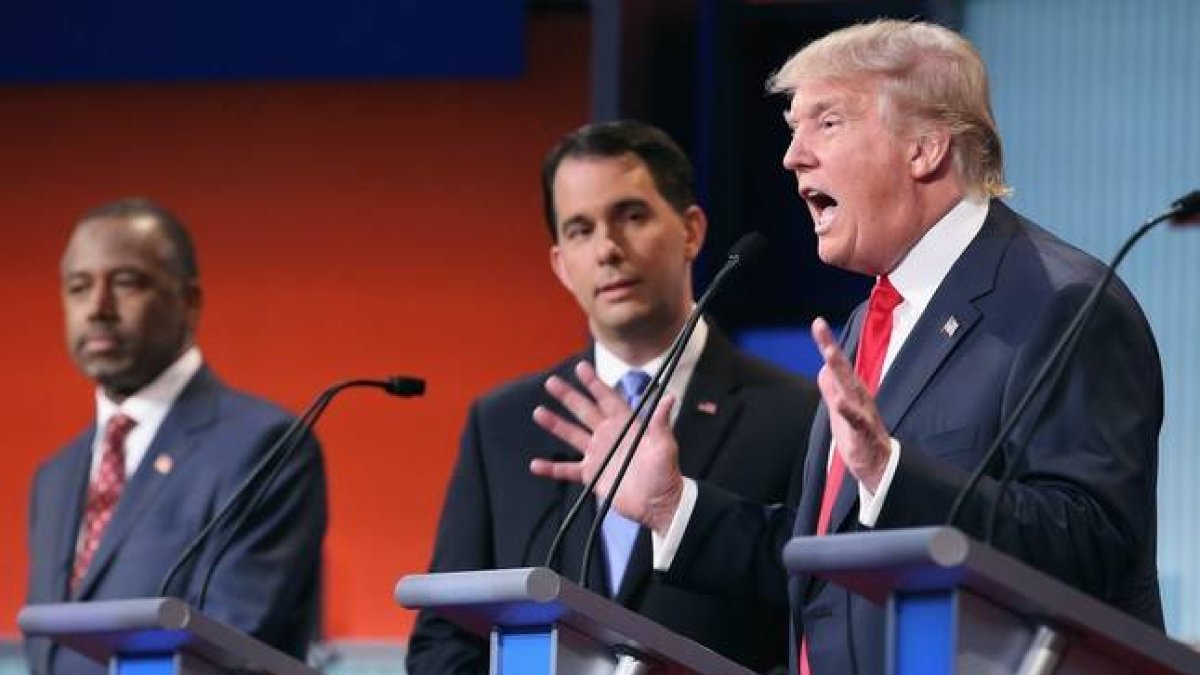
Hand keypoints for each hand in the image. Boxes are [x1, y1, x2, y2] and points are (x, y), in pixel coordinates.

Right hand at [529, 361, 684, 534]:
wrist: (658, 504)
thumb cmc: (665, 473)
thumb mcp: (665, 446)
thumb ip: (661, 423)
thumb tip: (669, 398)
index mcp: (625, 425)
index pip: (607, 399)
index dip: (594, 383)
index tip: (581, 367)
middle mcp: (608, 436)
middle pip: (584, 411)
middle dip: (568, 397)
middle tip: (551, 382)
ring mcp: (598, 455)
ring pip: (572, 435)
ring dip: (556, 424)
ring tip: (539, 412)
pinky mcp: (591, 475)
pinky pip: (567, 470)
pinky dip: (551, 468)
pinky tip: (535, 464)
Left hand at [812, 317, 891, 491]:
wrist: (879, 466)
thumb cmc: (859, 437)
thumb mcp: (839, 411)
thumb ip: (831, 389)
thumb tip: (822, 369)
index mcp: (852, 392)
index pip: (837, 364)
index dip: (827, 344)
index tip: (818, 323)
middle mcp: (858, 397)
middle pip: (843, 369)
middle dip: (831, 348)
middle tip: (820, 326)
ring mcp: (862, 414)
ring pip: (850, 389)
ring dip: (840, 370)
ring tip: (828, 353)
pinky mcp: (863, 433)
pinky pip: (856, 420)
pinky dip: (848, 410)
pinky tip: (840, 401)